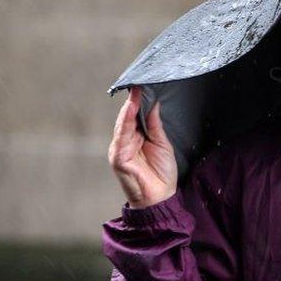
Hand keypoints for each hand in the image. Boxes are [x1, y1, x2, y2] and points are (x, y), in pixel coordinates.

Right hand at [108, 86, 177, 208]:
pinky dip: (126, 121)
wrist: (160, 198)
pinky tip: (131, 109)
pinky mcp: (118, 158)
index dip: (139, 101)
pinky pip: (122, 136)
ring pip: (123, 124)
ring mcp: (119, 150)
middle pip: (127, 117)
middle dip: (133, 100)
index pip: (135, 116)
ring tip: (136, 91)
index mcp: (135, 139)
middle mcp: (125, 142)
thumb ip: (155, 125)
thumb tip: (154, 103)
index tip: (144, 85)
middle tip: (140, 83)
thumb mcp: (162, 143)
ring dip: (129, 107)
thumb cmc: (161, 173)